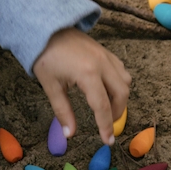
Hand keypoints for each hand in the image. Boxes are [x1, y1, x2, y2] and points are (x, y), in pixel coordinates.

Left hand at [33, 27, 130, 144]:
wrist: (47, 28)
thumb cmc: (46, 57)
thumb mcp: (51, 87)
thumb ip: (62, 112)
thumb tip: (69, 135)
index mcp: (88, 74)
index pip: (102, 106)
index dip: (106, 126)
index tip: (108, 141)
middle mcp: (102, 64)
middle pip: (121, 94)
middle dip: (116, 114)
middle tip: (107, 126)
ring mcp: (106, 56)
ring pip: (125, 82)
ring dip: (120, 99)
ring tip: (108, 110)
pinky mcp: (106, 52)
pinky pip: (121, 71)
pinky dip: (119, 85)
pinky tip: (108, 92)